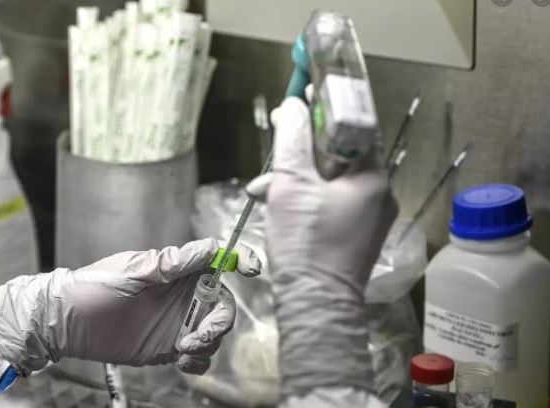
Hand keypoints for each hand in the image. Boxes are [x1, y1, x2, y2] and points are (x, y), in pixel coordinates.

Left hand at [0, 239, 260, 374]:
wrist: (68, 322)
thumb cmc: (96, 286)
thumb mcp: (134, 270)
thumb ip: (172, 263)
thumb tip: (209, 248)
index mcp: (176, 269)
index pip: (216, 260)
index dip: (240, 260)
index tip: (253, 269)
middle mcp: (181, 295)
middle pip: (222, 304)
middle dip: (220, 320)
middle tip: (200, 333)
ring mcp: (176, 321)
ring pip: (214, 332)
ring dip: (209, 342)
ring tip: (185, 347)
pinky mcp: (168, 347)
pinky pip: (199, 355)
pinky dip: (199, 360)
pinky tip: (183, 360)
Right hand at [249, 97, 396, 396]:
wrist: (315, 304)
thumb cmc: (307, 241)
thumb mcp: (292, 185)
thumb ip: (292, 141)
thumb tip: (291, 105)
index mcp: (373, 176)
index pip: (356, 125)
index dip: (329, 106)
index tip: (305, 92)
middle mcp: (379, 193)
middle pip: (340, 153)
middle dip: (302, 149)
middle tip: (276, 140)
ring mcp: (369, 217)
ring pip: (331, 180)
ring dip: (297, 177)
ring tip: (263, 188)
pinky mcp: (354, 235)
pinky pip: (330, 203)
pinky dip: (305, 199)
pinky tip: (276, 206)